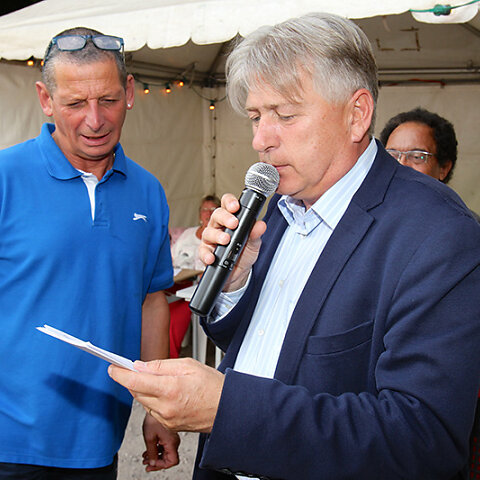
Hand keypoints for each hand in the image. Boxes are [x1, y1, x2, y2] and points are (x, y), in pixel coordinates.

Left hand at [108, 358, 223, 432]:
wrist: (227, 408)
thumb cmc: (212, 386)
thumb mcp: (188, 365)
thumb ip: (161, 365)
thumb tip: (141, 366)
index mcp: (170, 388)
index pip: (135, 381)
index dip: (120, 374)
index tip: (112, 368)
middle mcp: (165, 406)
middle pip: (136, 392)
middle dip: (134, 380)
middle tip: (137, 369)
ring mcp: (166, 418)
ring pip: (144, 402)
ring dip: (145, 390)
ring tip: (161, 381)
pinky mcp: (169, 425)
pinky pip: (153, 410)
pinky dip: (154, 400)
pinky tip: (166, 393)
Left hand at [142, 413, 179, 470]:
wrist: (155, 405)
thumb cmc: (154, 418)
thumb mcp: (149, 437)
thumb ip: (151, 452)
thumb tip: (152, 462)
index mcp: (172, 442)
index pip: (172, 461)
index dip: (161, 465)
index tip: (152, 464)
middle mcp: (174, 441)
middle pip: (168, 458)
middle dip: (156, 462)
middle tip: (146, 464)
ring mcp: (172, 437)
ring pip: (166, 452)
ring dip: (155, 456)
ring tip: (145, 457)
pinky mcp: (169, 434)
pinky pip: (165, 446)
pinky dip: (157, 449)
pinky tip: (149, 449)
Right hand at [199, 193, 266, 290]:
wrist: (240, 273)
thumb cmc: (244, 253)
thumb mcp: (253, 244)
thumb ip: (256, 234)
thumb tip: (261, 225)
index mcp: (230, 219)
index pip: (227, 204)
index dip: (230, 202)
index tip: (236, 207)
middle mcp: (219, 226)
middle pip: (217, 215)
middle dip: (225, 218)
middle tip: (234, 223)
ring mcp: (211, 239)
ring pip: (209, 232)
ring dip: (217, 235)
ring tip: (226, 240)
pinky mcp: (206, 252)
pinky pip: (202, 251)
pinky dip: (207, 254)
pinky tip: (213, 257)